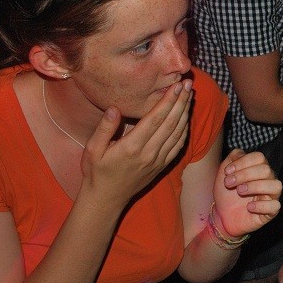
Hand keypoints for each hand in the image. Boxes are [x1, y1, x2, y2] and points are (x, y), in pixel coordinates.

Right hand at [81, 79, 193, 210]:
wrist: (106, 199)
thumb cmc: (97, 171)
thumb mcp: (93, 149)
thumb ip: (105, 128)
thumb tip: (115, 108)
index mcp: (132, 146)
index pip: (156, 118)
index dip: (168, 100)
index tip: (177, 86)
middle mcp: (149, 153)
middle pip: (171, 123)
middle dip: (181, 101)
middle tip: (188, 83)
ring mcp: (158, 160)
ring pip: (178, 133)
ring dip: (186, 113)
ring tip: (189, 95)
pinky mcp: (162, 166)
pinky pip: (178, 145)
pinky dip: (185, 129)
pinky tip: (186, 117)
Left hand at [215, 149, 282, 236]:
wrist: (221, 216)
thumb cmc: (226, 193)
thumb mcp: (224, 173)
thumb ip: (232, 158)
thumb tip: (241, 153)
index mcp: (258, 169)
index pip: (259, 157)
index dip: (243, 162)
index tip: (227, 171)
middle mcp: (268, 180)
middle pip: (266, 170)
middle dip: (245, 175)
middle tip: (229, 183)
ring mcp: (271, 196)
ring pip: (276, 186)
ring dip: (255, 187)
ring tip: (240, 192)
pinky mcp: (270, 212)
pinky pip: (275, 206)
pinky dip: (261, 206)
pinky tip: (248, 207)